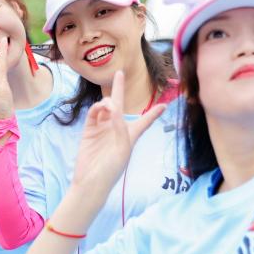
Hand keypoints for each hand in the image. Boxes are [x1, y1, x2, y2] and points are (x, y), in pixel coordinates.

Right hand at [73, 70, 164, 193]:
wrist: (91, 180)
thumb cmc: (112, 168)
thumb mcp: (124, 147)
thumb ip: (120, 125)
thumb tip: (112, 107)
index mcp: (130, 135)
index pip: (144, 121)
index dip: (153, 113)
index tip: (164, 105)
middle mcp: (116, 128)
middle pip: (120, 104)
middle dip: (120, 88)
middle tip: (119, 72)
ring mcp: (102, 128)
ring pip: (106, 106)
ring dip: (108, 101)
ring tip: (109, 105)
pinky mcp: (89, 130)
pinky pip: (94, 113)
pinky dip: (98, 108)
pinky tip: (102, 108)